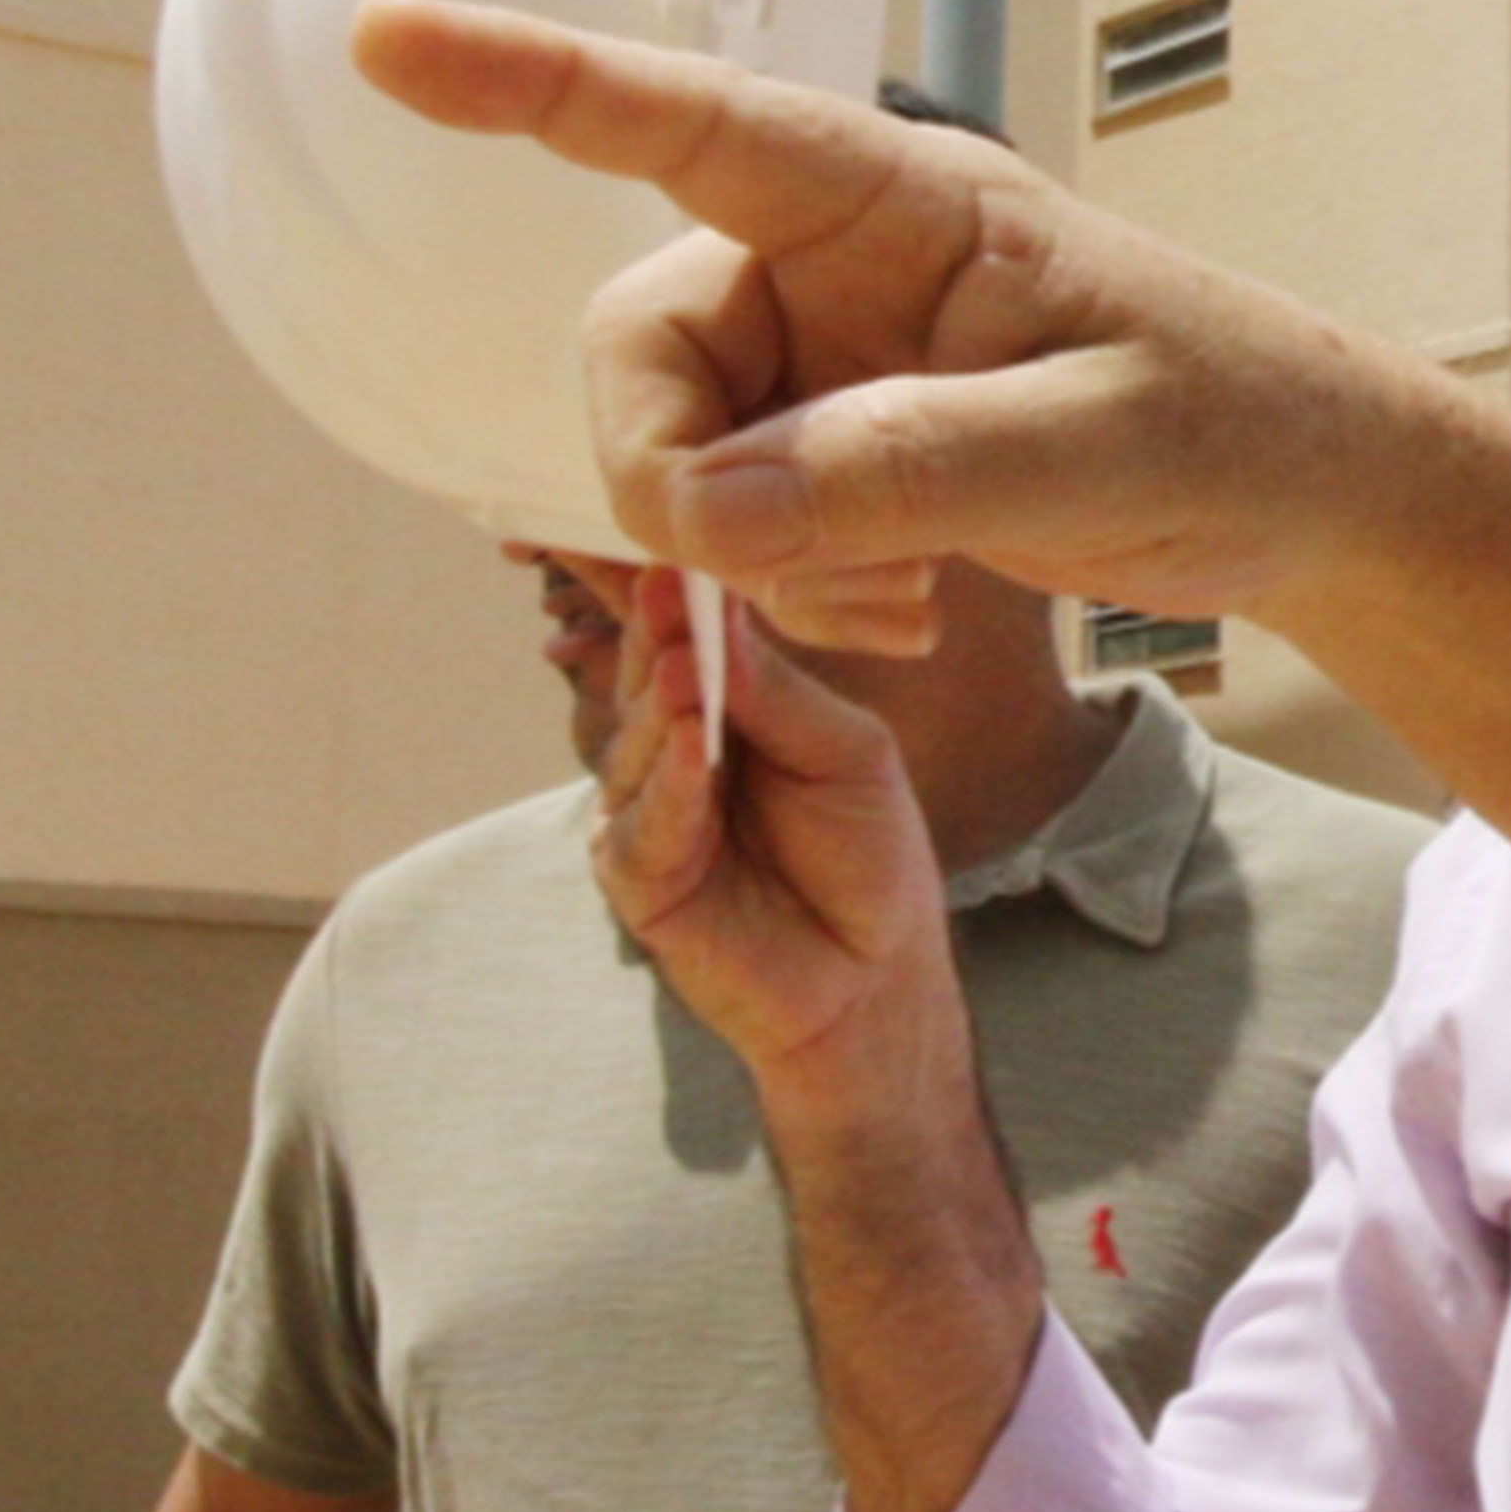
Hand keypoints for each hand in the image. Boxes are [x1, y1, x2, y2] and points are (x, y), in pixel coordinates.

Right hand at [350, 4, 1436, 648]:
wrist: (1300, 490)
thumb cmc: (1230, 416)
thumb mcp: (1099, 445)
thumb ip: (909, 469)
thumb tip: (712, 505)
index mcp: (891, 199)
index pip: (684, 123)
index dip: (528, 78)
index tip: (386, 36)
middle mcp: (825, 262)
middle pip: (636, 352)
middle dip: (677, 482)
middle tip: (813, 572)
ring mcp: (815, 358)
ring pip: (667, 457)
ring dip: (753, 559)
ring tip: (907, 601)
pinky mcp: (822, 447)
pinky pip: (724, 528)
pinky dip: (786, 592)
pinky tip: (906, 613)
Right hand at [588, 574, 974, 1143]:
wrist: (875, 974)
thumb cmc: (868, 856)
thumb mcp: (845, 751)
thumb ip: (777, 691)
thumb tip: (712, 614)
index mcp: (725, 705)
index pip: (682, 634)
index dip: (667, 590)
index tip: (668, 537)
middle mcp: (672, 747)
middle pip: (646, 676)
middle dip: (657, 634)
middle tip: (665, 584)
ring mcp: (649, 810)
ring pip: (634, 745)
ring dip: (659, 705)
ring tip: (682, 665)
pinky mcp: (639, 877)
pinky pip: (643, 824)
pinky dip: (669, 786)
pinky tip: (690, 748)